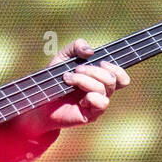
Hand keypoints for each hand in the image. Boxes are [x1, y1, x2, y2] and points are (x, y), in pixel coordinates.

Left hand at [15, 38, 129, 136]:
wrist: (39, 100)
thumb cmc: (53, 80)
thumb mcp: (62, 57)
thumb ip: (76, 47)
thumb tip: (90, 51)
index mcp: (99, 79)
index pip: (121, 77)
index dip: (117, 68)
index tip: (101, 61)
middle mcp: (101, 91)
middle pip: (112, 79)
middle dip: (93, 71)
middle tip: (76, 70)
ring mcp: (97, 103)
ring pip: (104, 88)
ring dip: (84, 80)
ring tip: (67, 79)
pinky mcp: (91, 115)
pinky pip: (102, 103)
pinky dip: (91, 97)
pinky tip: (79, 99)